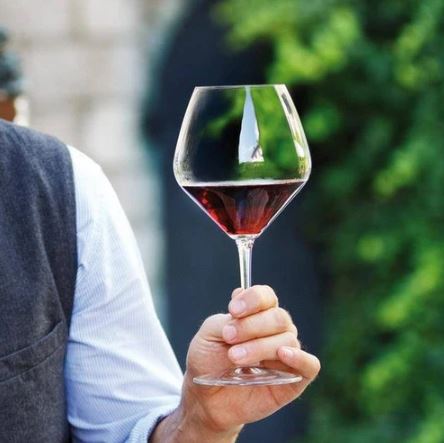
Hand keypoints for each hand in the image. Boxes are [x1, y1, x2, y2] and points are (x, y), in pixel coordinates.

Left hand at [180, 285, 320, 438]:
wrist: (206, 397)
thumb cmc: (209, 360)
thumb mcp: (209, 333)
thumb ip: (228, 318)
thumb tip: (241, 295)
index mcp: (257, 314)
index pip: (266, 296)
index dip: (252, 299)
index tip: (232, 310)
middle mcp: (276, 330)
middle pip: (278, 317)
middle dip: (251, 326)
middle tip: (229, 338)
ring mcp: (287, 353)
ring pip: (287, 340)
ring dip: (260, 347)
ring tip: (235, 358)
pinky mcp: (295, 378)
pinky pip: (310, 365)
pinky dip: (300, 358)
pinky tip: (283, 355)